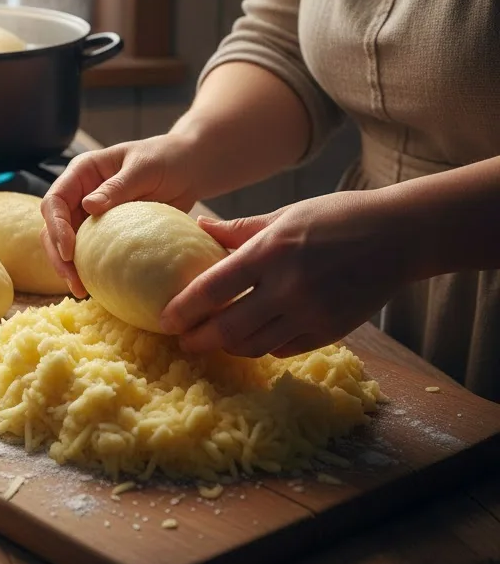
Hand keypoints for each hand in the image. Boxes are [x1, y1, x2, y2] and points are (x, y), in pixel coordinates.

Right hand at [40, 134, 200, 296]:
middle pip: (53, 226)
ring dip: (69, 267)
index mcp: (82, 172)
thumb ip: (117, 186)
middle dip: (58, 254)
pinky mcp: (104, 232)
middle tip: (73, 281)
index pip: (55, 200)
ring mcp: (90, 214)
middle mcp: (80, 194)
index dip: (56, 226)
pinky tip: (96, 287)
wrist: (188, 169)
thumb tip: (88, 206)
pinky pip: (89, 252)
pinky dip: (88, 269)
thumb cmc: (166, 159)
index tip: (69, 251)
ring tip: (81, 291)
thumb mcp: (143, 169)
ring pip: (67, 243)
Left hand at [159, 191, 410, 357]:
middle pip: (228, 328)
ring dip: (228, 346)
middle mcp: (288, 287)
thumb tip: (200, 227)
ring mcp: (311, 314)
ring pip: (254, 345)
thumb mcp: (284, 215)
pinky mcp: (330, 332)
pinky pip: (283, 348)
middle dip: (198, 339)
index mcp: (270, 252)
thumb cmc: (336, 217)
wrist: (398, 235)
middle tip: (182, 340)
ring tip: (213, 340)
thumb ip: (240, 228)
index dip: (183, 308)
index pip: (212, 289)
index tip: (165, 319)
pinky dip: (262, 346)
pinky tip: (251, 338)